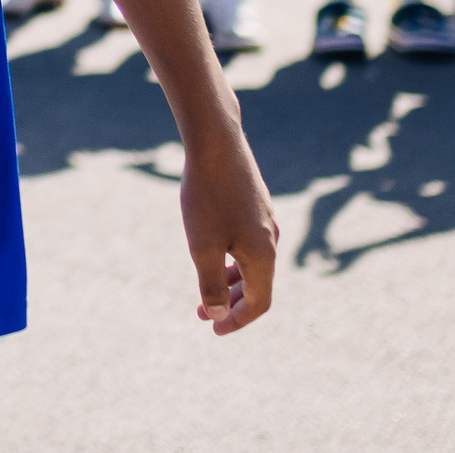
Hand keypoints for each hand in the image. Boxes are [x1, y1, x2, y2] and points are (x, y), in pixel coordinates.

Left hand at [180, 134, 277, 334]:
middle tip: (202, 314)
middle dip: (231, 304)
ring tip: (205, 290)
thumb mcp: (203, 245)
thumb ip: (211, 284)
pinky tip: (213, 252)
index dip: (238, 321)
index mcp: (264, 256)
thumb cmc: (207, 196)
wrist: (217, 143)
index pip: (259, 302)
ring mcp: (265, 221)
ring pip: (252, 263)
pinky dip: (232, 259)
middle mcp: (272, 240)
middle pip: (258, 285)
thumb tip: (219, 316)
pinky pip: (248, 244)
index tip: (214, 331)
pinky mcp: (255, 205)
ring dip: (230, 281)